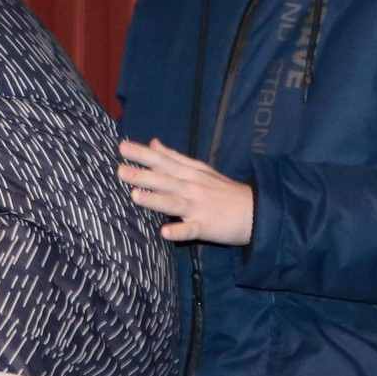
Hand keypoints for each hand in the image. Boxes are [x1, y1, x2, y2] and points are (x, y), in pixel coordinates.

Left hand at [118, 138, 254, 245]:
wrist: (256, 211)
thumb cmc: (225, 191)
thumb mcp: (201, 169)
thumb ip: (175, 157)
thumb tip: (153, 143)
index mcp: (190, 173)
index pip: (164, 161)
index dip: (144, 154)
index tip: (122, 147)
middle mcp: (192, 188)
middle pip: (165, 180)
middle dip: (142, 175)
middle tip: (120, 170)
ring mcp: (199, 208)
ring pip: (173, 203)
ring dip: (155, 199)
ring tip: (134, 196)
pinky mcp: (206, 227)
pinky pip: (190, 230)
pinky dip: (179, 231)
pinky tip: (165, 232)